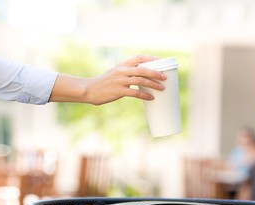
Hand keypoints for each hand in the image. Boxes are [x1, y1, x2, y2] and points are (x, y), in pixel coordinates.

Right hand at [49, 55, 166, 104]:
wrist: (89, 90)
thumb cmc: (103, 83)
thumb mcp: (114, 73)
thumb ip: (126, 73)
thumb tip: (141, 78)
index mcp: (122, 65)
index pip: (139, 57)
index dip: (151, 59)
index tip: (161, 62)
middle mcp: (122, 71)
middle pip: (143, 69)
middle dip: (156, 73)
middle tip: (165, 77)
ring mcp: (120, 81)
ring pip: (140, 81)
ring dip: (153, 84)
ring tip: (162, 88)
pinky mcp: (118, 91)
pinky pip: (135, 93)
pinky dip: (145, 95)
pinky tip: (151, 98)